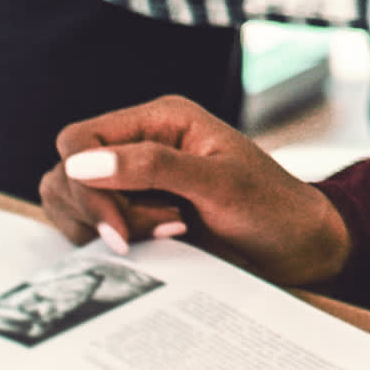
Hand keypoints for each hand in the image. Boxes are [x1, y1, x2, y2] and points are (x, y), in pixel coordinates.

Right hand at [47, 95, 352, 285]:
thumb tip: (79, 164)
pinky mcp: (136, 216)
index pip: (78, 140)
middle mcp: (140, 144)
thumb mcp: (219, 184)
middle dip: (103, 211)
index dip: (86, 185)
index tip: (118, 230)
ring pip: (73, 203)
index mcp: (159, 120)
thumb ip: (152, 167)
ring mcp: (135, 182)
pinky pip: (92, 228)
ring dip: (110, 228)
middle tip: (163, 230)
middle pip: (68, 174)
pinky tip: (161, 245)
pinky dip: (114, 243)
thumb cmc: (272, 208)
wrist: (301, 249)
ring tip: (169, 234)